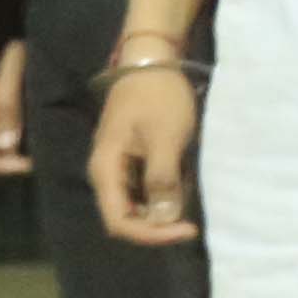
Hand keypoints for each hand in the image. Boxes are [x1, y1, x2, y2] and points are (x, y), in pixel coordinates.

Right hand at [91, 64, 202, 246]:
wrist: (152, 63)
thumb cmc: (158, 98)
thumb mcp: (165, 139)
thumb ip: (162, 180)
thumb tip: (164, 219)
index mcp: (105, 170)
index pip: (119, 221)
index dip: (151, 234)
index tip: (186, 229)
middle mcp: (106, 174)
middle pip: (126, 217)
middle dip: (158, 223)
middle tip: (191, 219)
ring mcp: (118, 167)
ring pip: (137, 205)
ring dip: (163, 208)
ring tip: (189, 194)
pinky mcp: (131, 160)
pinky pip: (144, 189)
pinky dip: (165, 192)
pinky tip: (183, 181)